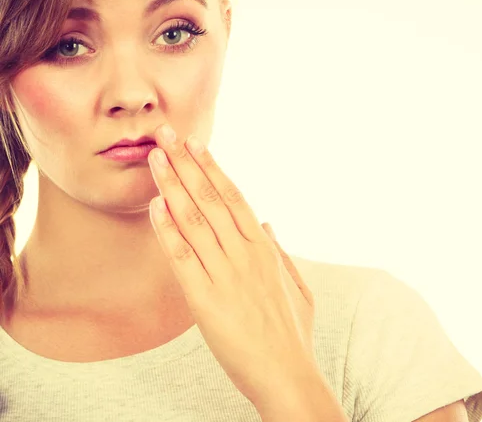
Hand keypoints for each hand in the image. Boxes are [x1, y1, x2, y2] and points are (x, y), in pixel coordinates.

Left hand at [147, 123, 316, 404]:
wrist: (286, 374)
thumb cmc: (292, 332)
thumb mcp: (297, 285)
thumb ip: (281, 251)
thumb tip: (266, 223)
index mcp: (265, 248)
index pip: (235, 197)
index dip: (212, 168)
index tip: (196, 145)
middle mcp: (245, 253)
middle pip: (211, 199)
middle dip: (186, 164)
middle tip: (166, 135)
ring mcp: (225, 274)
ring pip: (194, 220)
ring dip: (172, 186)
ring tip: (155, 159)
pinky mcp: (205, 299)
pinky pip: (182, 256)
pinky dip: (167, 229)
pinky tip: (155, 206)